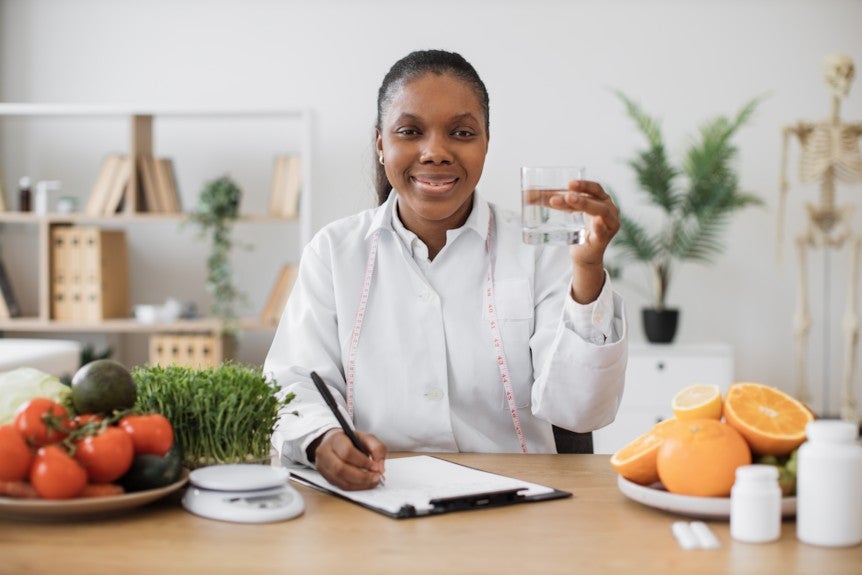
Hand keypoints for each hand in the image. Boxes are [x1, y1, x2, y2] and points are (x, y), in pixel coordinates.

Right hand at [312, 429, 386, 490]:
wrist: (335, 443)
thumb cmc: (351, 441)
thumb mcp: (367, 438)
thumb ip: (377, 449)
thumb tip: (380, 467)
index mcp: (336, 439)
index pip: (347, 452)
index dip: (363, 462)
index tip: (375, 466)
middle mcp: (325, 453)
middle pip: (341, 469)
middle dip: (362, 476)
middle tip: (376, 477)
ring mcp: (323, 467)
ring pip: (341, 481)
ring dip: (360, 484)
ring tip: (372, 481)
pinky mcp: (326, 477)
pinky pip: (341, 486)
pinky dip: (355, 487)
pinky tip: (364, 483)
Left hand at [548, 180, 619, 302]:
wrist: (582, 255)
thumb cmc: (576, 230)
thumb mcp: (566, 212)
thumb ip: (553, 201)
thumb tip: (527, 194)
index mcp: (602, 200)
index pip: (594, 188)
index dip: (583, 185)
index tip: (568, 184)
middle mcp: (609, 211)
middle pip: (596, 199)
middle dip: (579, 196)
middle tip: (565, 194)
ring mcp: (608, 225)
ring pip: (599, 212)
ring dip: (584, 205)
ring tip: (569, 200)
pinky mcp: (603, 240)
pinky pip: (603, 232)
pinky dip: (600, 226)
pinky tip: (596, 221)